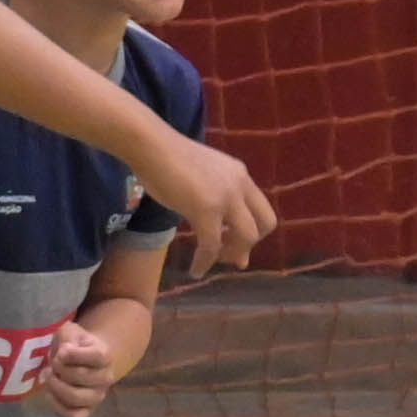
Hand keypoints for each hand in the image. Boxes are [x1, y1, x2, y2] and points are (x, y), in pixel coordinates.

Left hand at [40, 320, 124, 416]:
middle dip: (59, 368)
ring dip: (55, 386)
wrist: (81, 359)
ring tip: (50, 377)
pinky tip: (51, 393)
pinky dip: (57, 406)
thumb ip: (68, 338)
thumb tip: (64, 354)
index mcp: (104, 356)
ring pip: (74, 398)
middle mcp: (106, 378)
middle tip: (53, 364)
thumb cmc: (74, 345)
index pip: (97, 356)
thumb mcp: (70, 333)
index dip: (74, 354)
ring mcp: (97, 397)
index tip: (61, 351)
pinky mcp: (87, 412)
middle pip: (80, 376)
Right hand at [138, 132, 272, 270]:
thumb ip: (212, 197)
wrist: (150, 146)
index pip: (262, 209)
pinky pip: (212, 244)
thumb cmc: (165, 159)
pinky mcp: (206, 208)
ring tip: (210, 260)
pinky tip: (195, 270)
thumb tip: (219, 227)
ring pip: (247, 236)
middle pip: (265, 224)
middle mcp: (240, 184)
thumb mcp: (199, 178)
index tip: (234, 244)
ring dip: (231, 254)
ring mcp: (225, 196)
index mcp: (240, 175)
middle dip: (248, 244)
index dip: (253, 231)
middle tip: (226, 256)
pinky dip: (205, 261)